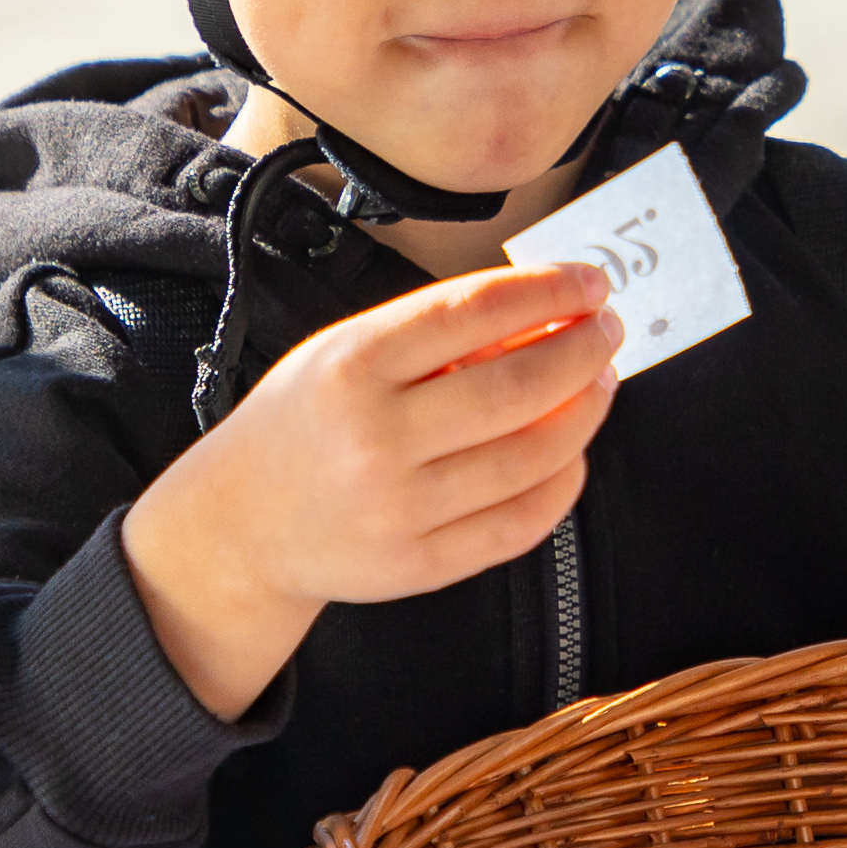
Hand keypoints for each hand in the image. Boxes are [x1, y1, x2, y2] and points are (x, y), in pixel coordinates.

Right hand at [122, 261, 618, 719]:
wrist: (240, 525)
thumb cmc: (306, 422)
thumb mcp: (346, 350)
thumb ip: (436, 331)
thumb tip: (546, 313)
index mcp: (353, 367)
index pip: (474, 312)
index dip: (548, 291)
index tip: (589, 282)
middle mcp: (376, 439)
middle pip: (516, 387)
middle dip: (581, 351)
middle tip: (606, 330)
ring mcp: (400, 509)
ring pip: (531, 457)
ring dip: (585, 412)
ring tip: (598, 382)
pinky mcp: (421, 565)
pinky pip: (520, 523)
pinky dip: (563, 481)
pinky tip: (571, 451)